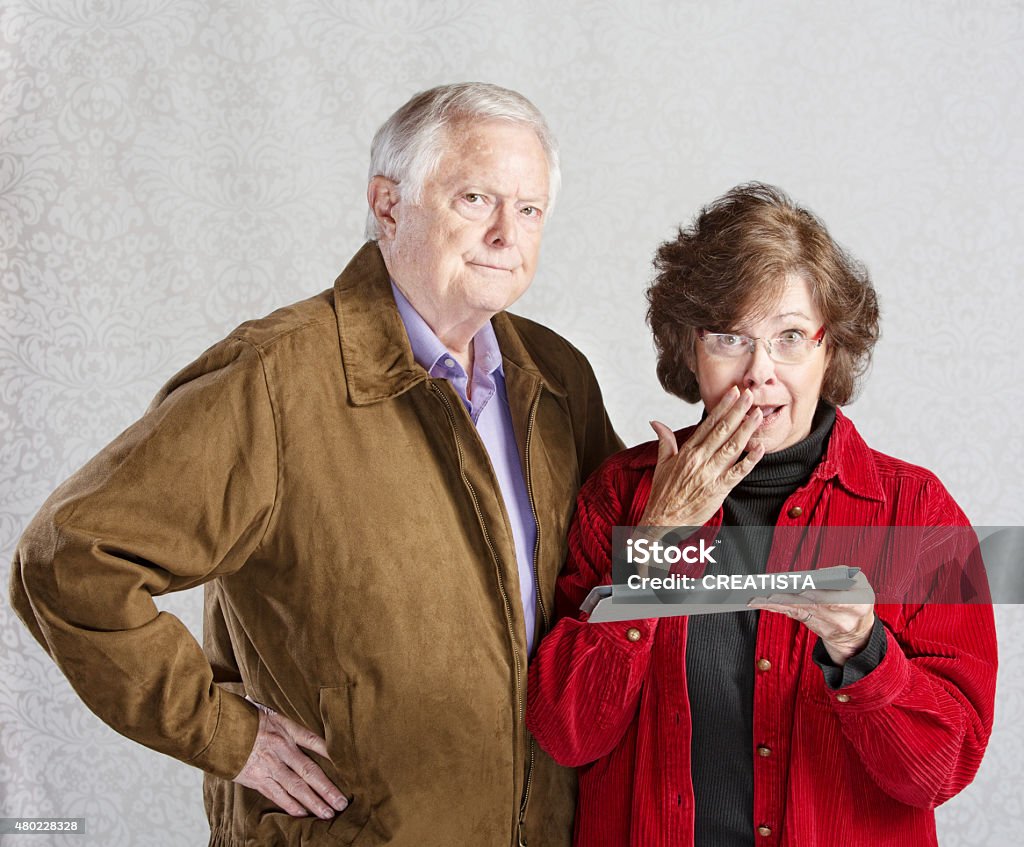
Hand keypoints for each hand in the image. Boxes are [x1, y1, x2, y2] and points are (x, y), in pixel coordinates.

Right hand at [234, 707, 348, 818]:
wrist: (214, 727)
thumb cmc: (241, 716)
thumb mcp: (266, 708)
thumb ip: (282, 715)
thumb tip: (297, 703)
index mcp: (285, 728)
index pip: (314, 740)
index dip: (331, 752)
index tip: (347, 763)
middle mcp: (280, 748)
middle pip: (309, 771)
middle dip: (327, 788)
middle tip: (342, 802)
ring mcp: (268, 765)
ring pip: (295, 788)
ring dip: (313, 802)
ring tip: (328, 813)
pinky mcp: (255, 778)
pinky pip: (276, 794)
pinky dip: (290, 805)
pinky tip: (303, 813)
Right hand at [640, 386, 765, 529]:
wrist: (661, 521)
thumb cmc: (663, 494)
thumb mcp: (661, 464)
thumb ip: (664, 441)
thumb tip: (655, 422)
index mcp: (686, 452)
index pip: (707, 424)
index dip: (722, 408)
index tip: (733, 394)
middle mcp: (698, 460)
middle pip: (721, 431)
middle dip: (737, 411)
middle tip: (750, 395)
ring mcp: (709, 474)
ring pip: (731, 448)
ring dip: (746, 430)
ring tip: (757, 414)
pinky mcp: (718, 490)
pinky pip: (737, 473)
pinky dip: (749, 461)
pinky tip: (759, 449)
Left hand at [748, 576, 875, 665]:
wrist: (858, 633)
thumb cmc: (857, 598)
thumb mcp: (858, 582)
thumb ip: (839, 574)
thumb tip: (816, 575)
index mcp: (859, 603)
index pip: (838, 600)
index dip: (820, 596)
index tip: (803, 591)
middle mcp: (844, 620)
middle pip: (813, 607)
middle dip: (790, 599)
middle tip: (771, 592)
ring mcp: (829, 628)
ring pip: (800, 612)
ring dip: (778, 604)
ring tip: (759, 596)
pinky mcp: (815, 629)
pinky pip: (794, 616)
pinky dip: (777, 608)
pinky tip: (762, 602)